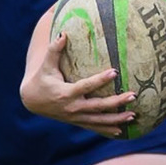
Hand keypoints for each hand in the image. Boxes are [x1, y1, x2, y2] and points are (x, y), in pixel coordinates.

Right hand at [19, 34, 136, 135]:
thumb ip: (54, 50)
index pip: (86, 86)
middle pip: (98, 106)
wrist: (32, 101)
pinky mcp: (77, 122)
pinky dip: (107, 130)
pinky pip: (94, 127)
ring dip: (116, 119)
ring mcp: (75, 117)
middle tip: (133, 95)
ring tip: (133, 115)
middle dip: (116, 102)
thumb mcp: (46, 65)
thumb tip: (63, 33)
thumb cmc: (42, 78)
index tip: (115, 72)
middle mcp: (72, 107)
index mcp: (66, 93)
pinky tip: (121, 131)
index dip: (100, 80)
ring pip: (99, 120)